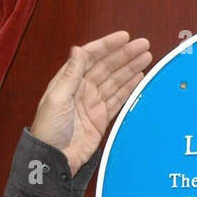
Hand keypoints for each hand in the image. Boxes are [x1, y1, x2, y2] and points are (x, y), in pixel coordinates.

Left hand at [29, 30, 151, 173]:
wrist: (55, 158)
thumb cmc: (49, 129)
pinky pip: (118, 99)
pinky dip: (130, 88)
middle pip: (107, 67)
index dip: (107, 46)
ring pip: (116, 81)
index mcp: (69, 80)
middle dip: (125, 55)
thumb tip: (78, 50)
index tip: (124, 37)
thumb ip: (70, 75)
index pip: (91, 57)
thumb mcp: (57, 99)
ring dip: (131, 69)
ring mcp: (93, 103)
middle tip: (144, 45)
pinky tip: (140, 78)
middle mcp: (82, 88)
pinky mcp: (102, 118)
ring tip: (146, 57)